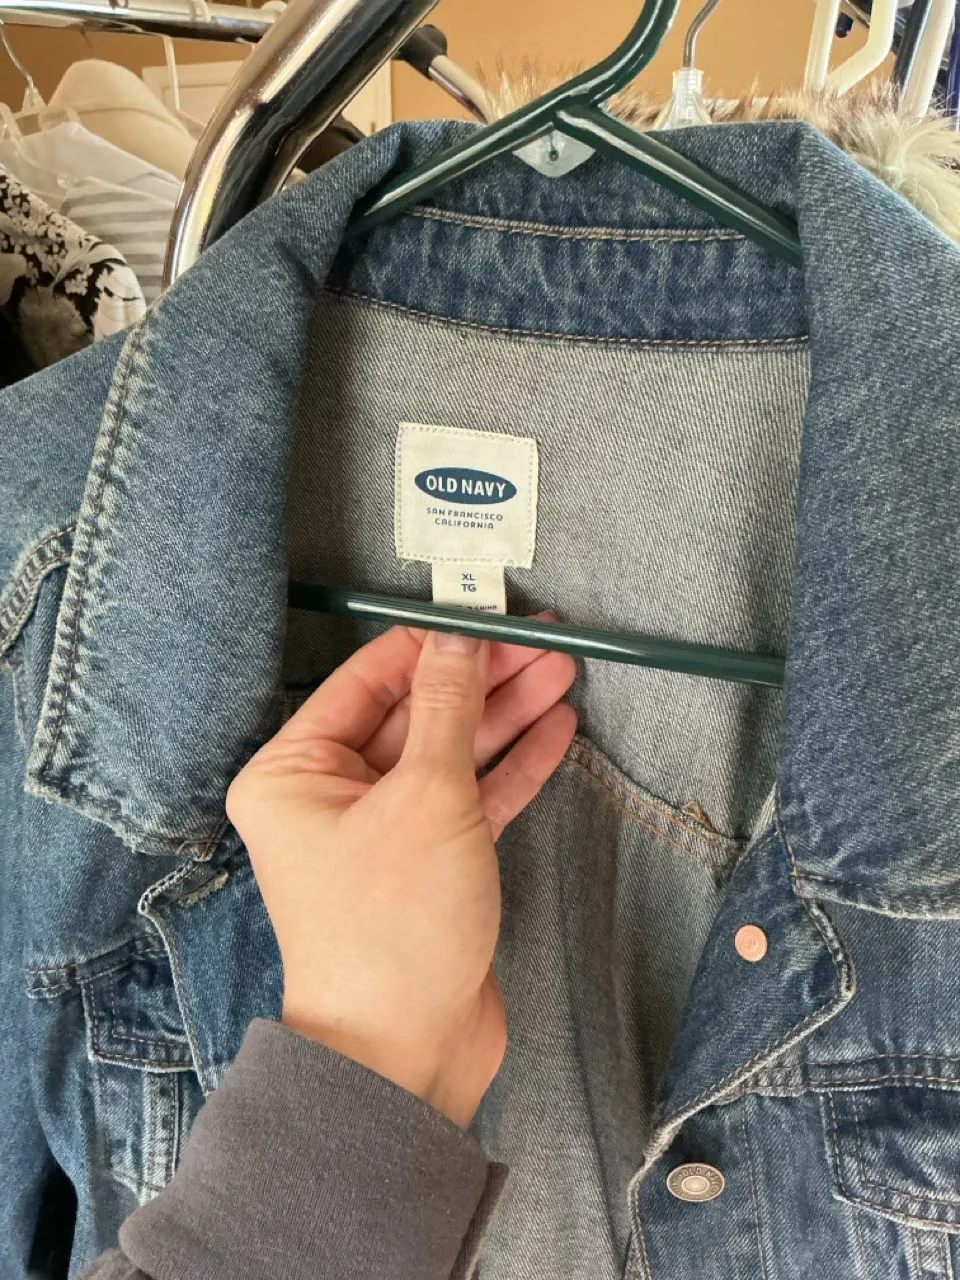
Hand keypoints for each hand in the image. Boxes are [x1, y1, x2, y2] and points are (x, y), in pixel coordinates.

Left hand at [226, 619, 576, 1125]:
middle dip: (483, 679)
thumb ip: (448, 706)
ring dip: (506, 716)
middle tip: (546, 642)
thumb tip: (461, 635)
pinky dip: (511, 767)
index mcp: (294, 773)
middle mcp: (330, 797)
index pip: (369, 680)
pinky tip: (554, 730)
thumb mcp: (425, 795)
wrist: (405, 1053)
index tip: (489, 612)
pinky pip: (470, 799)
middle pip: (417, 714)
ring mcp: (383, 832)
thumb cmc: (392, 926)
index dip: (433, 642)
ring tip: (563, 672)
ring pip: (450, 754)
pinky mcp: (429, 865)